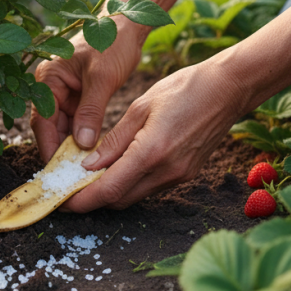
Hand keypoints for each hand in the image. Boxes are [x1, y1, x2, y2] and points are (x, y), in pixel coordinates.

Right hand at [31, 16, 145, 161]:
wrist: (126, 26)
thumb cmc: (112, 43)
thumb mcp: (102, 78)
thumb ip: (90, 111)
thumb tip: (83, 145)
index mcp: (48, 78)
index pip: (42, 120)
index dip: (48, 146)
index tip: (57, 170)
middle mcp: (50, 87)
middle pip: (49, 128)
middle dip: (59, 152)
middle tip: (71, 177)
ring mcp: (64, 93)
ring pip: (62, 129)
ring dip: (71, 149)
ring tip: (81, 171)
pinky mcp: (78, 98)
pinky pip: (76, 124)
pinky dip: (82, 139)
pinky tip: (92, 156)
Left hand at [61, 60, 246, 212]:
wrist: (229, 89)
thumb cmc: (184, 89)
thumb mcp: (140, 107)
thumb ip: (113, 141)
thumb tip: (87, 166)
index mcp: (152, 152)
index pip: (109, 190)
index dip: (82, 200)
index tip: (61, 201)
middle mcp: (167, 172)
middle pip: (119, 199)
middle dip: (91, 199)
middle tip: (68, 186)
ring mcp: (179, 176)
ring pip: (134, 196)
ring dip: (110, 191)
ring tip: (87, 175)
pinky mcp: (186, 174)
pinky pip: (149, 187)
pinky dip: (129, 183)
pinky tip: (116, 167)